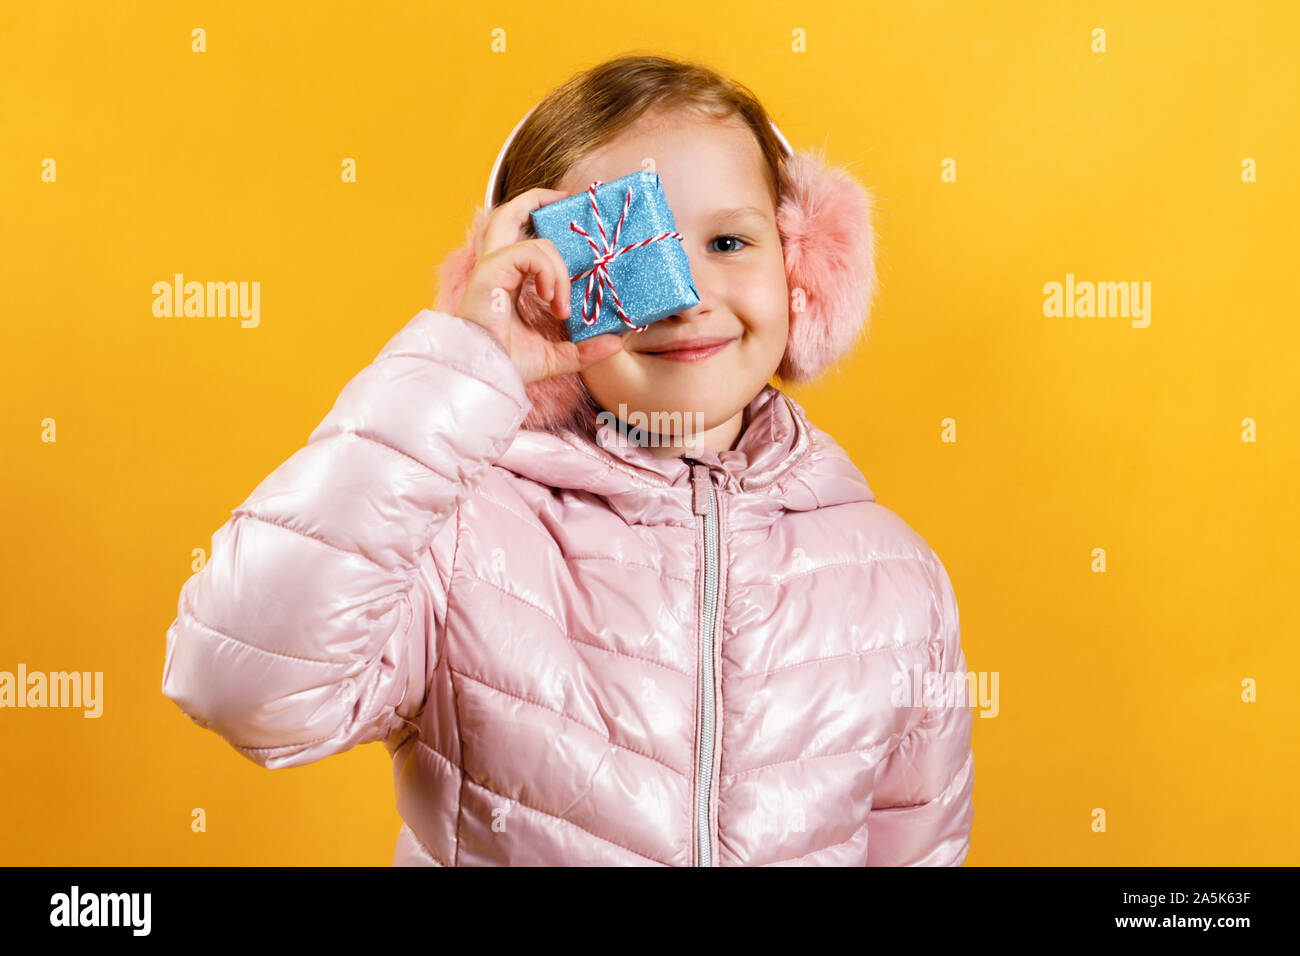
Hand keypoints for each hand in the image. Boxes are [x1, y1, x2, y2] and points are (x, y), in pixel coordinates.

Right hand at [456, 188, 624, 385]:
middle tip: (566, 198)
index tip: (574, 232)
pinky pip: (531, 252)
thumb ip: (585, 347)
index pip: (521, 239)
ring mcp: (492, 267)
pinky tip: (551, 299)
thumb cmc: (509, 365)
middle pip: (508, 214)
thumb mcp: (557, 355)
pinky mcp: (491, 269)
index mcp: (508, 281)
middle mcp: (497, 268)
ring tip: (561, 304)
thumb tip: (616, 342)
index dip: (543, 225)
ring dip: (559, 271)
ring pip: (535, 240)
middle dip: (535, 198)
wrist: (487, 375)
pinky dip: (549, 272)